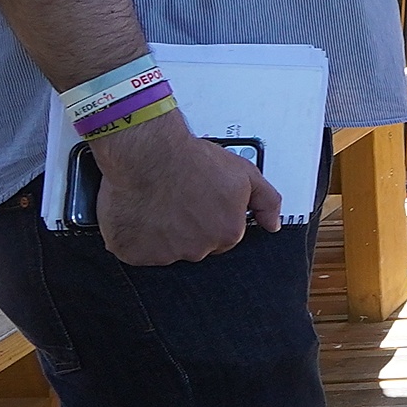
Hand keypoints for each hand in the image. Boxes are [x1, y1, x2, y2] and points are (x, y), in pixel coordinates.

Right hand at [90, 115, 278, 264]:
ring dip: (162, 232)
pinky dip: (137, 237)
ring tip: (158, 202)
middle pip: (197, 245)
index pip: (225, 236)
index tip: (202, 202)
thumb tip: (273, 223)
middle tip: (179, 199)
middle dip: (189, 226)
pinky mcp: (134, 253)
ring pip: (167, 250)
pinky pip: (137, 251)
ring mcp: (165, 254)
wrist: (147, 153)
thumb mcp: (244, 173)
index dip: (213, 217)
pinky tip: (140, 213)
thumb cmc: (191, 160)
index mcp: (227, 232)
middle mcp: (198, 249)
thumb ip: (266, 201)